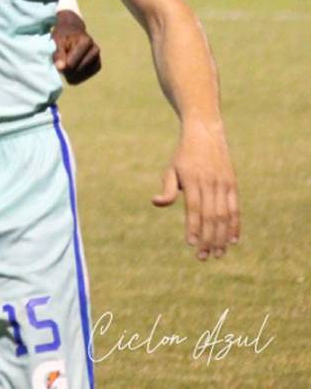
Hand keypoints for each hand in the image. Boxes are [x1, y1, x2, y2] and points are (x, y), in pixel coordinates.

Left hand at [51, 11, 100, 83]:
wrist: (72, 30)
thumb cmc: (63, 35)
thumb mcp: (56, 41)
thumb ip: (58, 54)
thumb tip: (61, 68)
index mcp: (86, 42)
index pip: (71, 63)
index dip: (61, 64)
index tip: (57, 59)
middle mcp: (95, 50)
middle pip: (77, 70)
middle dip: (67, 68)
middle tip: (62, 58)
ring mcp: (97, 58)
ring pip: (81, 75)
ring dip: (71, 71)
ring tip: (68, 59)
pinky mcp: (97, 65)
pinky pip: (85, 75)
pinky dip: (77, 73)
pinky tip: (73, 64)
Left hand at [152, 121, 239, 260]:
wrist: (205, 134)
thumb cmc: (183, 157)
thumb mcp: (171, 169)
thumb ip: (167, 189)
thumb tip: (156, 203)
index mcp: (192, 180)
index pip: (194, 208)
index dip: (193, 227)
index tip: (190, 244)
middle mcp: (210, 183)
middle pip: (211, 216)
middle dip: (207, 238)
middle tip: (203, 257)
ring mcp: (223, 184)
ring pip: (225, 215)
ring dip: (222, 237)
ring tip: (217, 254)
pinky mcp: (232, 184)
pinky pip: (236, 208)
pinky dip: (235, 225)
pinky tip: (233, 241)